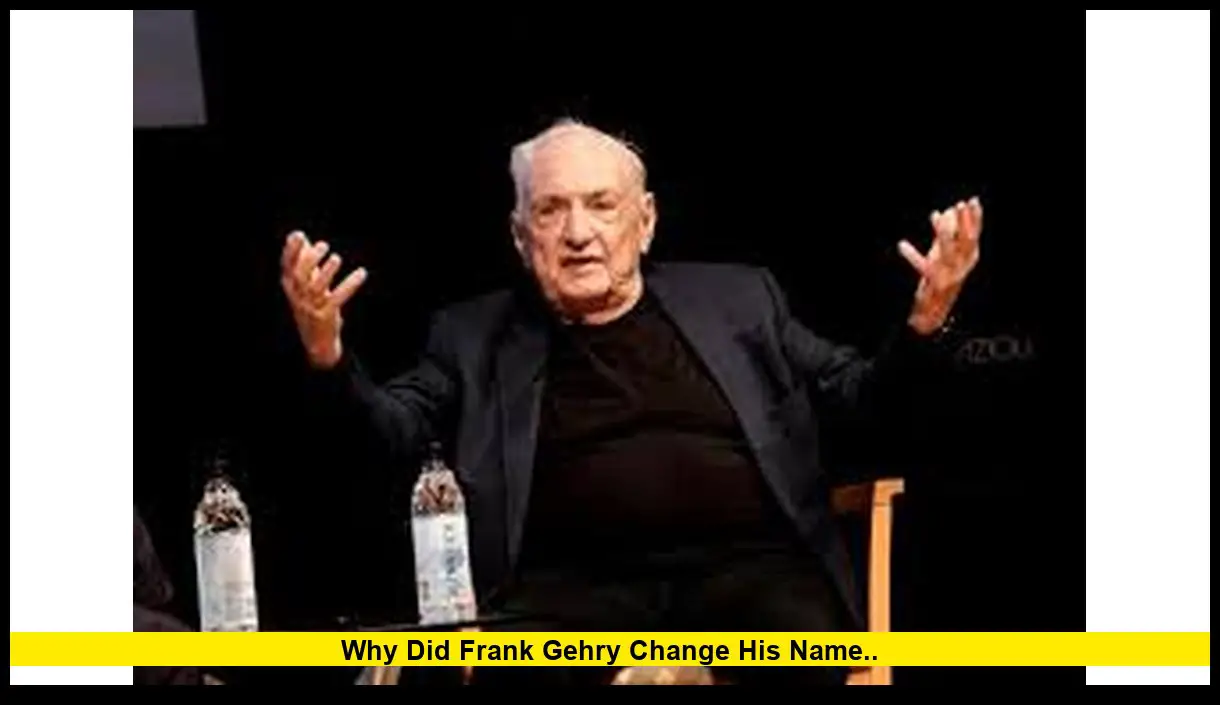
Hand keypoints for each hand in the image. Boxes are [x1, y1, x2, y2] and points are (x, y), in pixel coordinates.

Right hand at [279, 230, 367, 369]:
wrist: (317, 343)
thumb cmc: (311, 307)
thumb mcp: (304, 285)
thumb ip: (303, 262)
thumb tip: (300, 237)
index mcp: (290, 287)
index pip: (286, 266)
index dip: (291, 250)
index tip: (299, 235)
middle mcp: (298, 296)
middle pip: (299, 275)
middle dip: (310, 258)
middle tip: (324, 245)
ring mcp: (310, 307)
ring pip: (316, 288)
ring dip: (327, 271)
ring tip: (336, 259)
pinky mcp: (326, 317)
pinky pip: (337, 299)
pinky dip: (350, 285)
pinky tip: (361, 273)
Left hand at [898, 197, 982, 334]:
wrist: (934, 312)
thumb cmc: (938, 278)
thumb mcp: (942, 254)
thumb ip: (944, 235)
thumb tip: (946, 211)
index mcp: (967, 260)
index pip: (975, 235)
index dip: (976, 218)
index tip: (973, 201)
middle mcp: (961, 267)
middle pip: (967, 241)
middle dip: (965, 221)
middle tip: (960, 204)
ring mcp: (948, 275)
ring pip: (948, 250)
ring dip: (943, 233)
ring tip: (936, 216)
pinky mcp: (933, 283)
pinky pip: (922, 267)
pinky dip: (912, 255)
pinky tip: (902, 245)